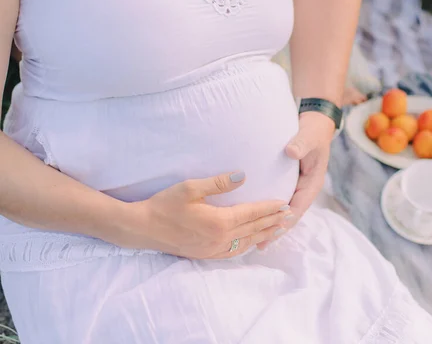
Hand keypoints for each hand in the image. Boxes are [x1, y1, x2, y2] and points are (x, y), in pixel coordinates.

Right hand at [117, 172, 292, 258]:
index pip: (252, 213)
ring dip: (264, 234)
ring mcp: (213, 249)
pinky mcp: (205, 254)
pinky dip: (248, 244)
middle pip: (254, 229)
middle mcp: (220, 239)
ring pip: (246, 242)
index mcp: (219, 222)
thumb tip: (244, 176)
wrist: (142, 229)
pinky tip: (252, 241)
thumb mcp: (190, 188)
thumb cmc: (164, 205)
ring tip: (278, 229)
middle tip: (290, 216)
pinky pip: (234, 251)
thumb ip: (219, 182)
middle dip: (273, 221)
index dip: (270, 208)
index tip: (285, 203)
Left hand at [257, 111, 335, 249]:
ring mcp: (296, 188)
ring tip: (253, 240)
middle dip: (276, 230)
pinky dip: (267, 212)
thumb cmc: (312, 132)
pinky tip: (253, 219)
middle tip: (259, 245)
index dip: (286, 220)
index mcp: (312, 183)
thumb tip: (291, 152)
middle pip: (290, 215)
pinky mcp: (287, 184)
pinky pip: (277, 201)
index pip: (299, 207)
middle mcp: (304, 189)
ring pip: (283, 211)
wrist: (316, 124)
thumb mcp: (308, 137)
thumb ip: (300, 144)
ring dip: (270, 225)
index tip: (273, 232)